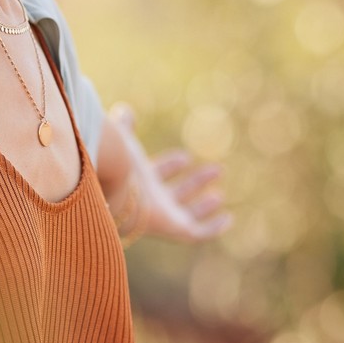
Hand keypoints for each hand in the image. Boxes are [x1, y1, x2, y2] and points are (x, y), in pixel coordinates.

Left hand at [108, 103, 231, 244]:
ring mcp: (163, 217)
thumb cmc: (118, 163)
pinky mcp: (175, 229)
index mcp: (138, 181)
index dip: (171, 166)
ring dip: (204, 205)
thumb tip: (124, 109)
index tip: (185, 157)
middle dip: (195, 183)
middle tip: (217, 170)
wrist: (116, 188)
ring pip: (187, 214)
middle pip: (176, 194)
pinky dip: (213, 228)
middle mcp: (151, 201)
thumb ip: (124, 127)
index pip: (157, 174)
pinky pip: (198, 233)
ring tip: (219, 195)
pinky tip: (227, 219)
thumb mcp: (124, 140)